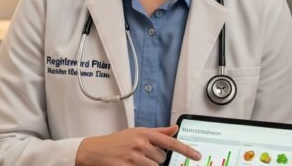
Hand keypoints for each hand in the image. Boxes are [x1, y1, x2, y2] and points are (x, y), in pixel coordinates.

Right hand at [75, 125, 200, 165]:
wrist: (94, 151)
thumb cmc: (115, 142)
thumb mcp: (136, 133)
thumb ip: (158, 132)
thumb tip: (175, 128)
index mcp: (144, 133)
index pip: (170, 142)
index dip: (186, 150)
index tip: (198, 156)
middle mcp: (140, 143)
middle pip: (161, 158)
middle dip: (154, 158)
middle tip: (139, 154)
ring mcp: (133, 157)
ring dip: (146, 165)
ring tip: (133, 159)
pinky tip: (130, 163)